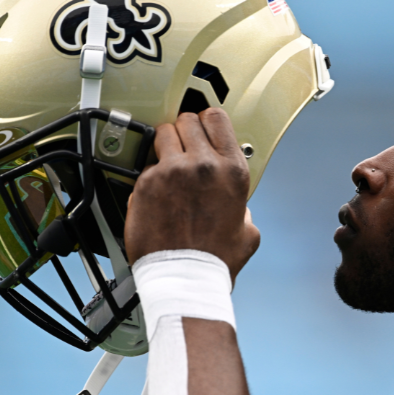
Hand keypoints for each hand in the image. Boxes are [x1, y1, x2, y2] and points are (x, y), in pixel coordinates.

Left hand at [124, 108, 260, 281]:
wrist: (183, 277)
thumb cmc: (214, 259)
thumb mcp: (247, 231)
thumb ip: (244, 209)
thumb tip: (240, 208)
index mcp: (232, 171)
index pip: (217, 117)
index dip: (207, 121)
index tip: (202, 128)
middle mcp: (203, 164)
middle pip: (187, 120)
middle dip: (184, 132)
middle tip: (183, 149)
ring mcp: (172, 171)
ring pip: (162, 133)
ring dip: (164, 146)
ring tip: (167, 166)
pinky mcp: (146, 183)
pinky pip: (145, 165)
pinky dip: (150, 175)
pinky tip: (156, 193)